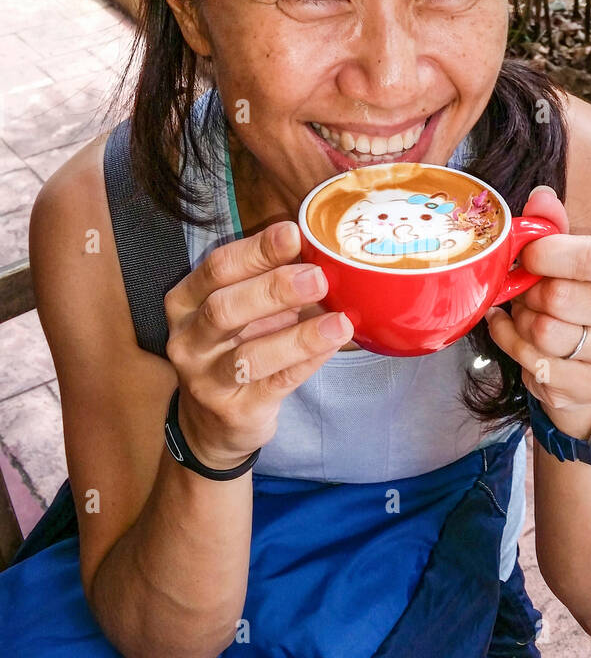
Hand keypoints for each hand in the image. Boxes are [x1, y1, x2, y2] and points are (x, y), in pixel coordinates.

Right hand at [164, 221, 353, 467]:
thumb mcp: (241, 312)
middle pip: (224, 309)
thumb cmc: (233, 350)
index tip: (294, 233)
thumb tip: (319, 249)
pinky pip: (275, 384)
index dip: (256, 250)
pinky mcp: (234, 411)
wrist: (210, 425)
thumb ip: (268, 282)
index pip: (216, 269)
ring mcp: (206, 380)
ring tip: (339, 321)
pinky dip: (306, 362)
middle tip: (318, 277)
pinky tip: (332, 345)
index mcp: (185, 302)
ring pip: (249, 355)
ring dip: (298, 337)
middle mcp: (188, 340)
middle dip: (274, 289)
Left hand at [484, 186, 590, 437]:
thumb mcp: (566, 260)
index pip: (589, 257)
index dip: (545, 255)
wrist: (589, 368)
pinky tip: (516, 338)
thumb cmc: (575, 302)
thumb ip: (553, 228)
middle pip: (558, 297)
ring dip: (521, 323)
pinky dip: (513, 348)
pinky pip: (536, 365)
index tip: (527, 258)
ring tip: (524, 317)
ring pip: (545, 333)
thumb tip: (540, 197)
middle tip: (525, 294)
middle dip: (528, 295)